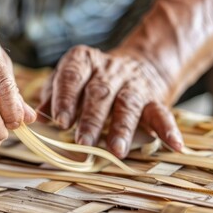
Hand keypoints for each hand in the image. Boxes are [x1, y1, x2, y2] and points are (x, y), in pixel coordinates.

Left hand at [37, 45, 182, 157]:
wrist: (138, 64)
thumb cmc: (91, 80)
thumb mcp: (70, 80)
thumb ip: (53, 96)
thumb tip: (37, 117)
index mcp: (84, 61)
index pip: (72, 76)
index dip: (66, 97)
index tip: (59, 120)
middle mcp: (110, 70)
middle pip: (100, 93)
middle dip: (90, 119)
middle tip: (81, 141)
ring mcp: (134, 84)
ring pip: (128, 104)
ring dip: (122, 128)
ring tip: (116, 150)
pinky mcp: (155, 98)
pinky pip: (163, 113)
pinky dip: (169, 129)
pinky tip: (174, 145)